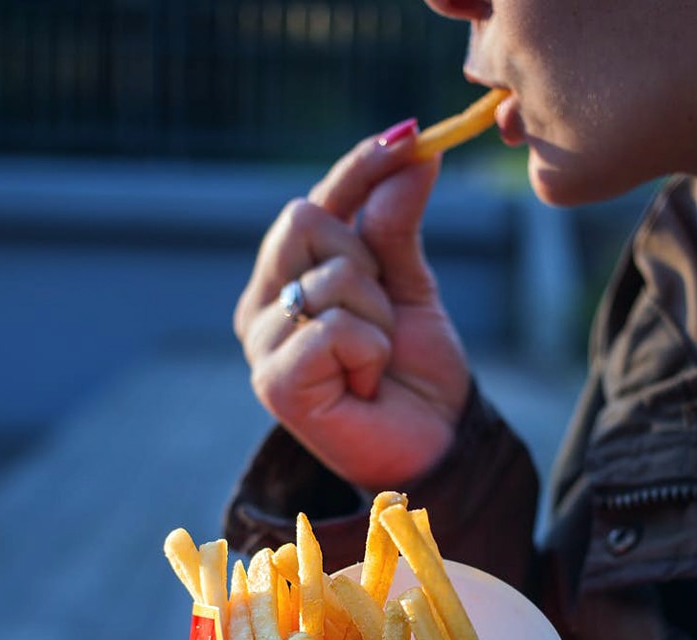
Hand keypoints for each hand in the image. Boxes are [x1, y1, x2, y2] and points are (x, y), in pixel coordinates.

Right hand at [233, 126, 473, 490]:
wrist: (435, 447)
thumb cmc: (416, 375)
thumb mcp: (411, 288)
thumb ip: (397, 225)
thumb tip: (413, 150)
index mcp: (286, 280)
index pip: (312, 202)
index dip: (357, 168)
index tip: (410, 136)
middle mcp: (262, 308)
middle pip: (304, 219)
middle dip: (368, 263)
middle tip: (384, 319)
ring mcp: (261, 346)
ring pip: (329, 275)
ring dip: (377, 318)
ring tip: (376, 363)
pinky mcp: (274, 383)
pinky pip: (332, 326)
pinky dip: (369, 350)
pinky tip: (365, 385)